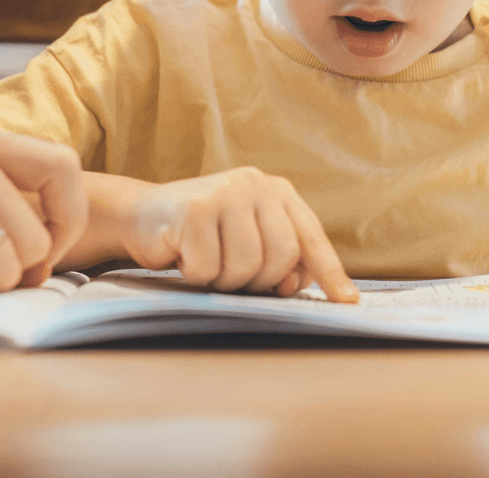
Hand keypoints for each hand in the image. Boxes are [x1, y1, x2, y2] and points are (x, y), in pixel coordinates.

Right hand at [119, 168, 358, 302]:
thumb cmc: (200, 234)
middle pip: (281, 258)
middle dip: (258, 281)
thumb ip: (279, 257)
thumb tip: (299, 284)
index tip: (347, 302)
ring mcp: (224, 193)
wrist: (141, 215)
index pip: (310, 238)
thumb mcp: (246, 239)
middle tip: (230, 274)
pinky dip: (194, 275)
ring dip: (223, 280)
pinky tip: (183, 254)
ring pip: (245, 267)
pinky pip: (207, 270)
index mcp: (276, 191)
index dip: (330, 273)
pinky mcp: (194, 209)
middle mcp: (254, 185)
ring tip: (206, 260)